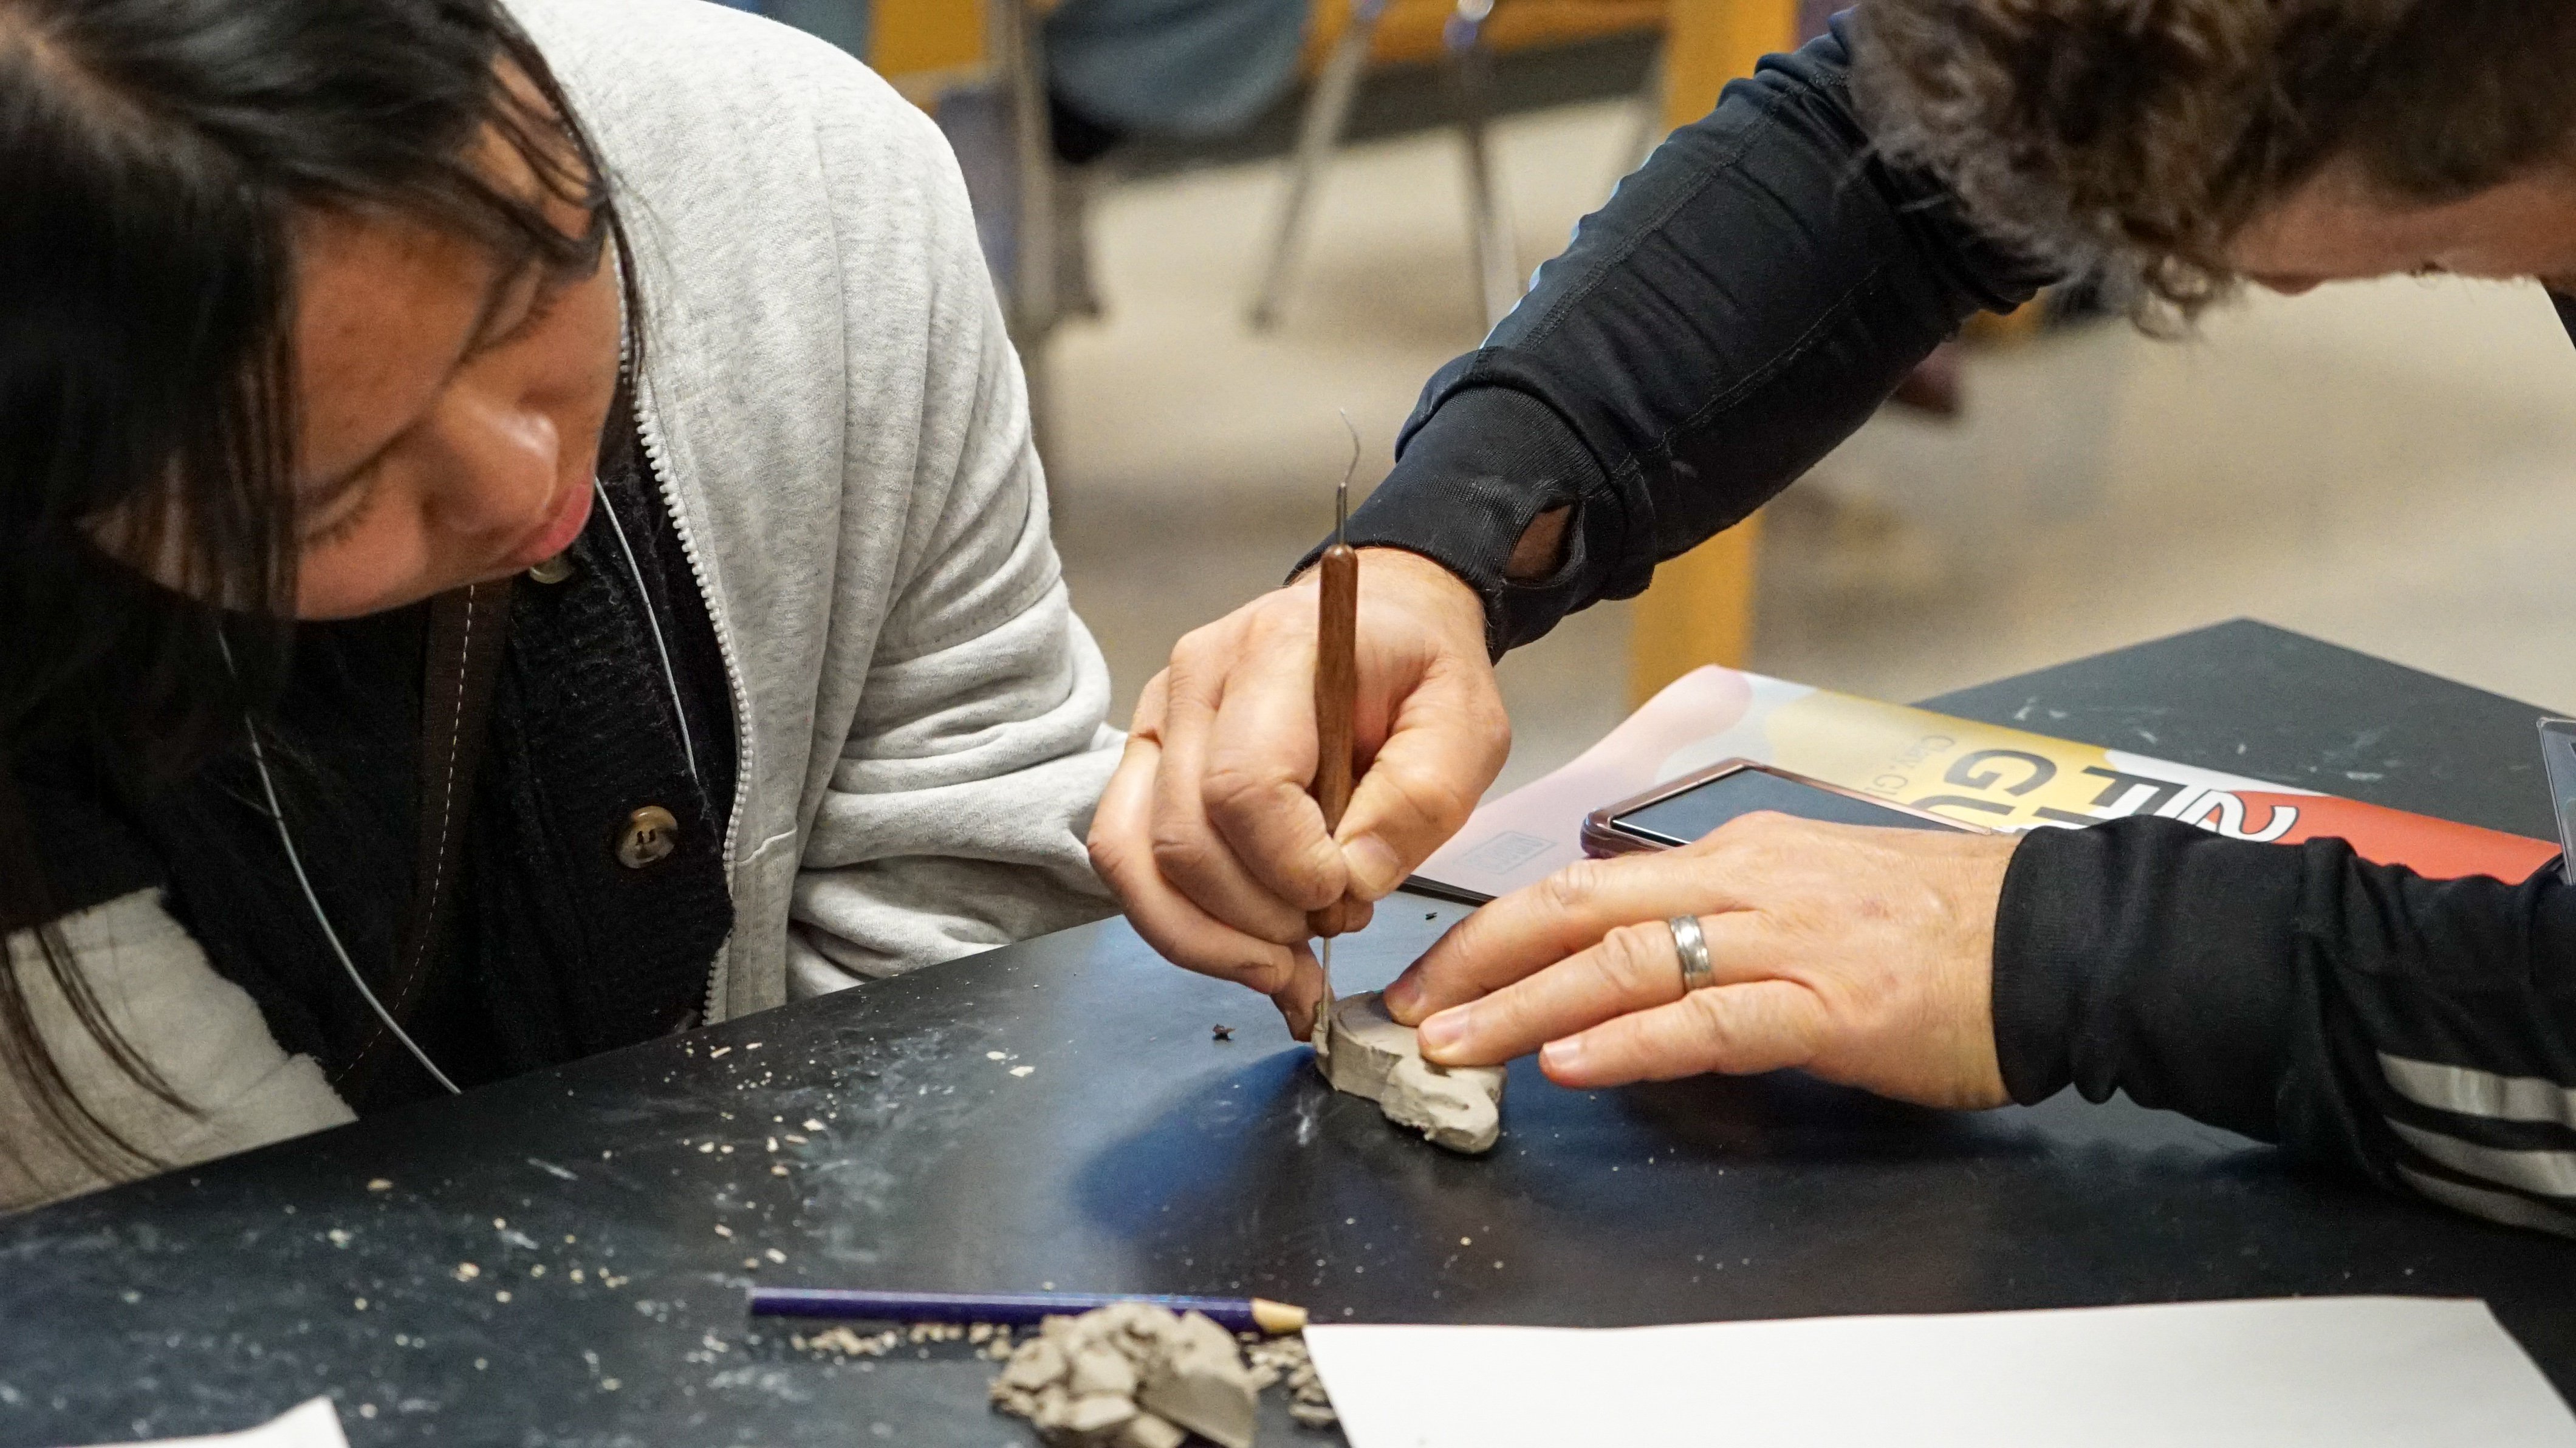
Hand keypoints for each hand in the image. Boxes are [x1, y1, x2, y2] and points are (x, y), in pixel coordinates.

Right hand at [1088, 549, 1510, 1037]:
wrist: (1379, 626)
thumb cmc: (1420, 672)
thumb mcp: (1467, 722)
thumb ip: (1423, 797)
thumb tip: (1352, 879)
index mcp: (1276, 649)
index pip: (1244, 782)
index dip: (1289, 864)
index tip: (1346, 891)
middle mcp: (1194, 679)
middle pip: (1183, 836)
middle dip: (1257, 918)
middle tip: (1331, 929)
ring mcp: (1158, 721)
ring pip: (1135, 859)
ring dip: (1210, 938)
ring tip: (1285, 964)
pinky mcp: (1147, 764)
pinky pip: (1128, 862)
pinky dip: (1183, 928)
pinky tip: (1248, 953)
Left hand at [1381, 813, 2020, 1108]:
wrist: (2060, 939)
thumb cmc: (1945, 926)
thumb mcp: (1815, 894)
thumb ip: (1727, 916)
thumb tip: (1643, 952)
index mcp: (1737, 855)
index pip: (1587, 881)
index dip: (1498, 927)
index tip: (1435, 969)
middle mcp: (1744, 881)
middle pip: (1578, 907)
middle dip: (1479, 958)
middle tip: (1408, 1008)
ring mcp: (1783, 940)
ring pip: (1623, 959)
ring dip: (1525, 1005)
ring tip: (1454, 1042)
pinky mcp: (1826, 1005)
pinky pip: (1706, 1020)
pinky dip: (1629, 1042)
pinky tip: (1570, 1064)